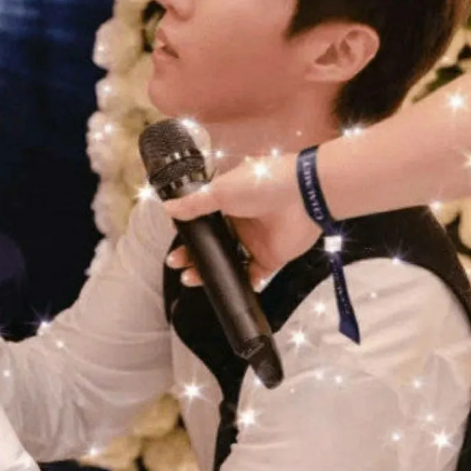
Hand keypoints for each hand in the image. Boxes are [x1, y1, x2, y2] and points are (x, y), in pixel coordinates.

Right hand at [162, 152, 320, 282]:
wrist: (302, 194)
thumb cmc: (264, 182)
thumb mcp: (220, 190)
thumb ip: (193, 204)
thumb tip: (168, 207)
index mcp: (229, 203)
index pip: (204, 223)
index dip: (189, 235)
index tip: (175, 244)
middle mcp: (241, 222)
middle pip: (213, 245)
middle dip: (194, 257)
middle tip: (177, 264)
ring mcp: (256, 241)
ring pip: (228, 262)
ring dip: (211, 271)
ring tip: (191, 278)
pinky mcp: (271, 257)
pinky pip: (254, 276)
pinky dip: (242, 284)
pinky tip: (226, 287)